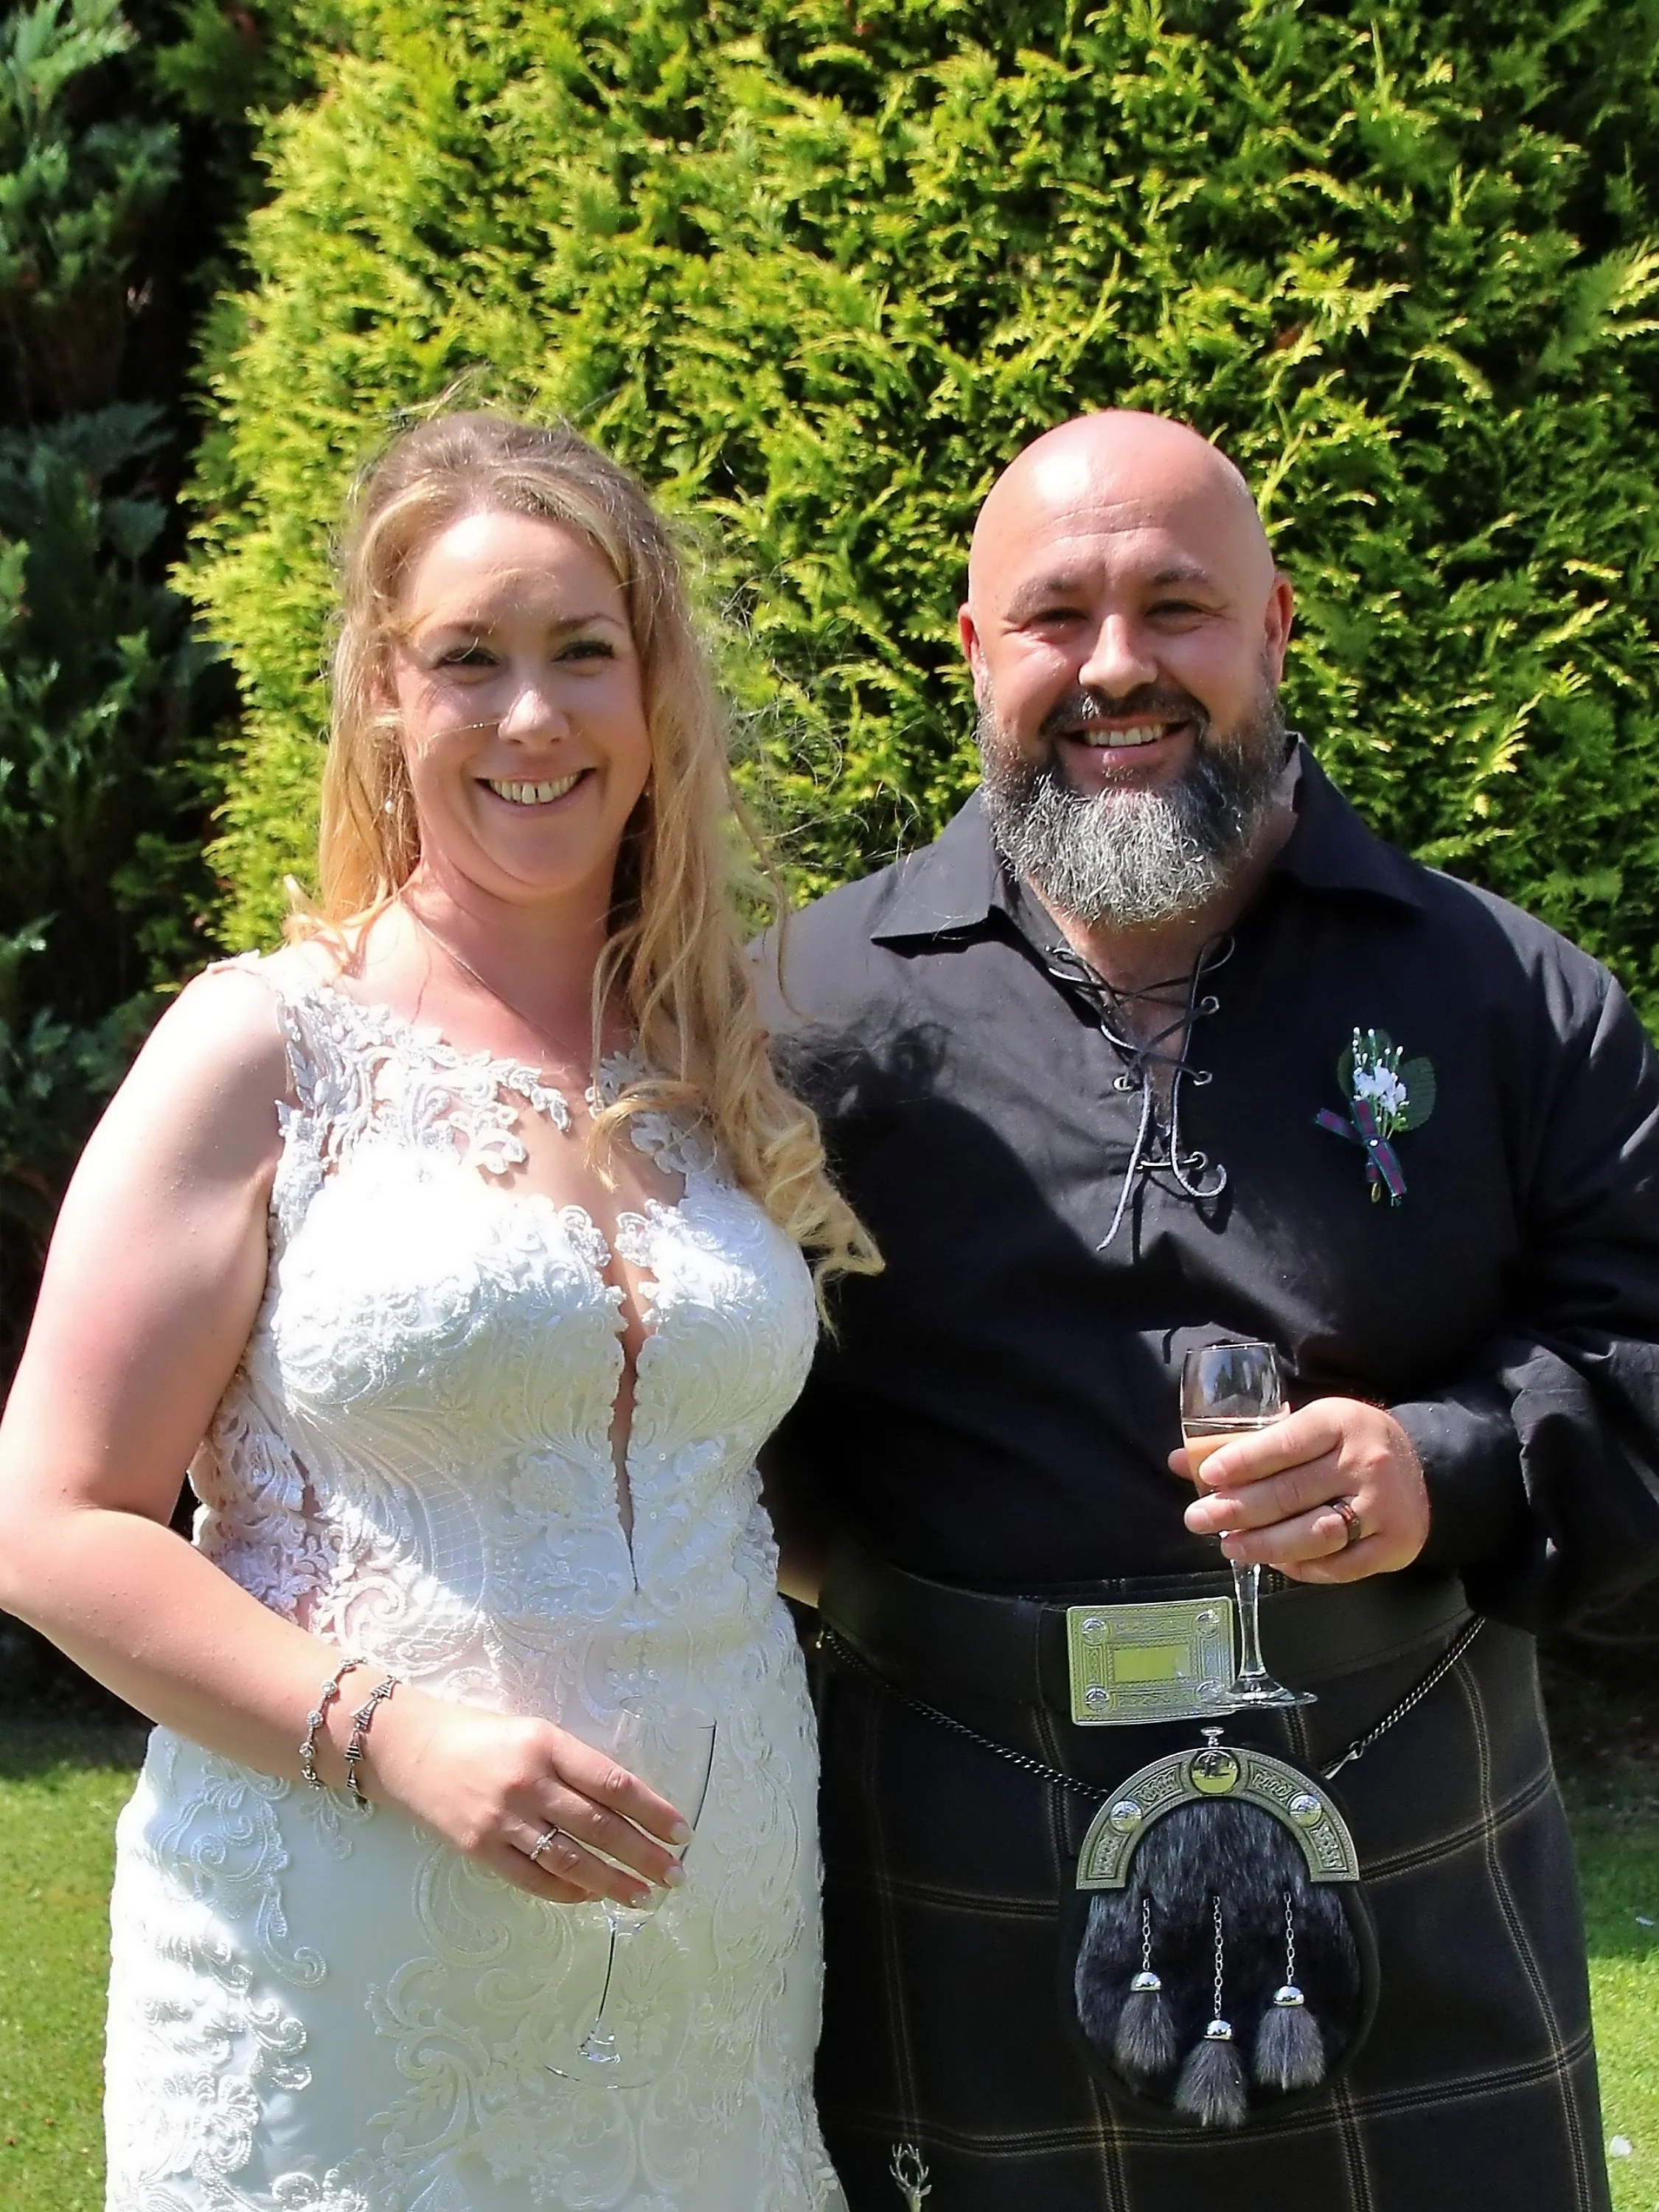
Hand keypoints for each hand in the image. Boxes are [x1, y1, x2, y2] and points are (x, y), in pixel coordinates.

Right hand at [362, 1687, 691, 1908]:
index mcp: (548, 1744)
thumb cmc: (481, 1735)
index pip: (613, 1783)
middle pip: (600, 1826)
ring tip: (643, 1896)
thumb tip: (626, 1805)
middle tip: (675, 1875)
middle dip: (644, 1854)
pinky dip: (568, 1891)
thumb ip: (573, 1765)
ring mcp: (503, 1819)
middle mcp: (528, 1782)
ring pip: (572, 1860)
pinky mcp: (480, 1849)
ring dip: (613, 1882)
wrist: (407, 1748)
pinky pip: (533, 1879)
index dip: (652, 1810)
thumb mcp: (534, 1733)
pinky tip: (591, 1896)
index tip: (681, 1831)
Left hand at [1170, 1397, 1429, 1581]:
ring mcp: (1382, 1508)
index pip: (1285, 1444)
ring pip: (1314, 1534)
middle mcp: (1365, 1465)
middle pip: (1292, 1493)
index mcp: (1340, 1423)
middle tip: (1198, 1519)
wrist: (1424, 1468)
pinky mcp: (1394, 1545)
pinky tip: (1273, 1561)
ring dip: (1265, 1544)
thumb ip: (1249, 1443)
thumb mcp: (1309, 1426)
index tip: (1207, 1477)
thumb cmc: (1350, 1443)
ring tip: (1228, 1545)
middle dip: (1238, 1509)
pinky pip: (1339, 1566)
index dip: (1243, 1461)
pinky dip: (1301, 1567)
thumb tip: (1181, 1461)